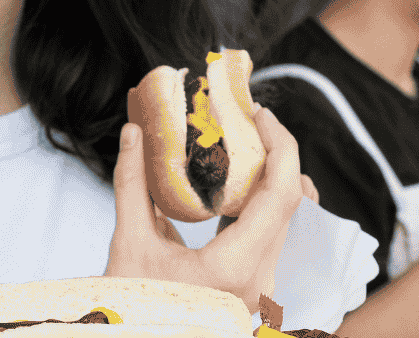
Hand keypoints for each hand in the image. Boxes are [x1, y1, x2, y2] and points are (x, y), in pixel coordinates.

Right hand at [106, 109, 307, 310]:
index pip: (281, 195)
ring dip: (272, 176)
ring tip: (245, 141)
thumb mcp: (129, 242)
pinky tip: (236, 178)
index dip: (280, 146)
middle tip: (251, 119)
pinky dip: (260, 200)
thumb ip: (132, 183)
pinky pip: (271, 232)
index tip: (260, 114)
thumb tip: (133, 132)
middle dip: (276, 153)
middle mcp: (259, 277)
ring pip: (284, 218)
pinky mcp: (254, 282)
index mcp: (234, 266)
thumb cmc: (132, 303)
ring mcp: (261, 283)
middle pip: (289, 203)